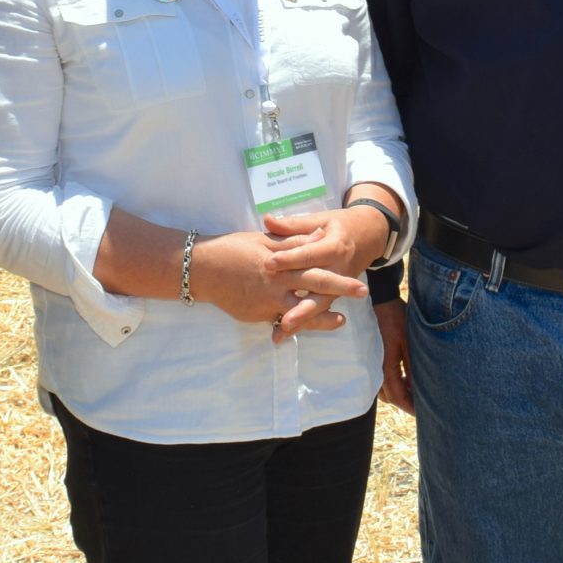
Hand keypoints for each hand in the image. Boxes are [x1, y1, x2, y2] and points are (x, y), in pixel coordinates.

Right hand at [189, 230, 366, 333]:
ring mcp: (266, 301)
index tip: (356, 269)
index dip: (335, 267)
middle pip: (313, 285)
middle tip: (361, 291)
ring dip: (321, 317)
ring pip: (299, 311)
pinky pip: (280, 321)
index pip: (312, 262)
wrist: (201, 269)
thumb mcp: (264, 240)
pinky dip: (295, 324)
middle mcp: (275, 281)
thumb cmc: (233, 249)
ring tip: (341, 320)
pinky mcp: (256, 315)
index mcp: (278, 259)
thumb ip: (292, 240)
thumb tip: (318, 235)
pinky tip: (306, 327)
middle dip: (338, 289)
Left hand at [260, 201, 395, 340]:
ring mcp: (338, 285)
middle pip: (318, 288)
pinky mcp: (335, 294)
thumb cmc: (339, 225)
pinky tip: (285, 333)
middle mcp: (338, 269)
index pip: (309, 255)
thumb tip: (267, 219)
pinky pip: (320, 309)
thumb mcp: (319, 219)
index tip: (268, 263)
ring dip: (302, 319)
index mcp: (333, 247)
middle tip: (282, 316)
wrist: (369, 236)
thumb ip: (292, 224)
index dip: (289, 258)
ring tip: (282, 332)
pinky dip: (304, 322)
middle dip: (301, 304)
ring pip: (320, 305)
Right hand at [375, 300, 413, 413]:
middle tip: (422, 404)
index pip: (397, 395)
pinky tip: (405, 378)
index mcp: (385, 365)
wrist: (380, 300)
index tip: (422, 413)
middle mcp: (376, 367)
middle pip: (390, 396)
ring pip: (384, 389)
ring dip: (399, 393)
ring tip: (415, 391)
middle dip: (405, 402)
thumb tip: (418, 387)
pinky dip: (393, 384)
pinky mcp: (374, 357)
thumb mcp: (409, 342)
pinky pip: (382, 378)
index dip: (410, 406)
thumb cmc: (396, 318)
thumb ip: (413, 366)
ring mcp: (373, 362)